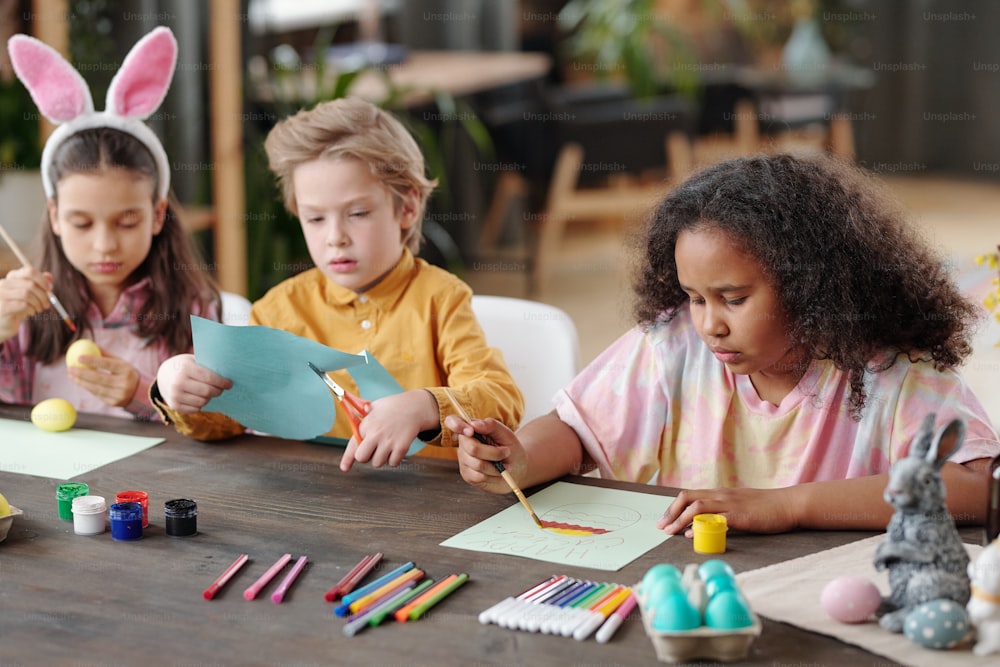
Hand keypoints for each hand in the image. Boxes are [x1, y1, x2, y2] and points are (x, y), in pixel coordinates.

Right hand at [0, 267, 52, 340]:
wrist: (4, 323)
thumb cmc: (18, 307)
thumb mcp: (30, 294)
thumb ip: (39, 284)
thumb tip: (49, 276)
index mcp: (12, 277)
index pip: (29, 271)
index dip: (42, 280)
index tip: (50, 289)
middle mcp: (4, 283)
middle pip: (30, 284)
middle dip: (43, 295)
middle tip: (46, 304)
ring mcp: (1, 294)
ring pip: (27, 294)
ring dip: (38, 303)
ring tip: (39, 309)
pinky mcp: (2, 306)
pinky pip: (23, 305)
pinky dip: (31, 309)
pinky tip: (31, 312)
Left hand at [66, 348, 140, 407]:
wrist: (140, 392)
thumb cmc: (126, 373)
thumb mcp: (121, 363)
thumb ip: (106, 356)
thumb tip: (90, 344)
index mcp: (126, 370)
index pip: (108, 364)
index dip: (93, 361)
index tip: (79, 357)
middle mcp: (124, 384)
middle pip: (99, 378)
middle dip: (82, 373)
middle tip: (70, 368)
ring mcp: (119, 395)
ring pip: (96, 388)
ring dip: (81, 382)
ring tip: (71, 375)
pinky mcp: (114, 403)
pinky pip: (97, 395)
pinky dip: (87, 388)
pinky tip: (80, 382)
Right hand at [155, 353, 231, 412]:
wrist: (164, 375)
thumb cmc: (185, 366)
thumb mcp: (193, 360)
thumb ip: (207, 366)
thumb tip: (228, 372)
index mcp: (184, 368)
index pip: (209, 377)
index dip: (222, 382)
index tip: (229, 384)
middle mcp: (178, 382)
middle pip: (207, 391)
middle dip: (218, 391)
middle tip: (221, 389)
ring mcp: (174, 395)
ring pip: (203, 401)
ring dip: (209, 398)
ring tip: (209, 392)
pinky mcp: (174, 405)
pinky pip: (196, 409)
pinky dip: (201, 404)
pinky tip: (199, 397)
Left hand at [339, 389, 436, 471]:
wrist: (414, 406)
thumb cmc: (393, 407)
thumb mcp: (374, 407)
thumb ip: (363, 420)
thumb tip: (355, 427)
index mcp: (366, 424)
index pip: (353, 445)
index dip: (347, 459)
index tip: (345, 468)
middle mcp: (375, 434)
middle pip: (362, 458)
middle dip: (366, 457)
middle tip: (373, 450)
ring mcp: (388, 441)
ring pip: (377, 463)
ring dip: (382, 458)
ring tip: (387, 446)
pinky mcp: (401, 447)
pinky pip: (393, 463)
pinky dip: (395, 459)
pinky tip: (396, 448)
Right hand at [447, 414, 524, 494]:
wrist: (517, 468)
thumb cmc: (510, 447)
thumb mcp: (505, 433)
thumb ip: (490, 425)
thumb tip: (473, 424)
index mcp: (470, 429)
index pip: (452, 421)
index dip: (457, 425)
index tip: (471, 431)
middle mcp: (464, 443)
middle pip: (472, 448)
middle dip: (494, 453)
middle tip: (506, 452)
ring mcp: (464, 460)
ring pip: (478, 464)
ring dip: (496, 466)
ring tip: (504, 465)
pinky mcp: (467, 475)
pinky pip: (479, 477)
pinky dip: (493, 475)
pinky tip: (497, 473)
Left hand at [657, 487, 797, 535]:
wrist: (789, 504)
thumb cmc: (766, 507)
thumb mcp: (739, 504)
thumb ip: (722, 511)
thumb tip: (703, 524)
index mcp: (720, 493)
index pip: (689, 495)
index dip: (673, 507)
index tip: (664, 520)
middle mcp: (721, 495)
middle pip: (687, 497)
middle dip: (671, 512)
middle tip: (661, 527)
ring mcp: (730, 504)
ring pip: (698, 506)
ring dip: (680, 519)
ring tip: (671, 532)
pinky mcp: (740, 516)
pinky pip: (716, 519)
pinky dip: (701, 526)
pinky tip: (692, 534)